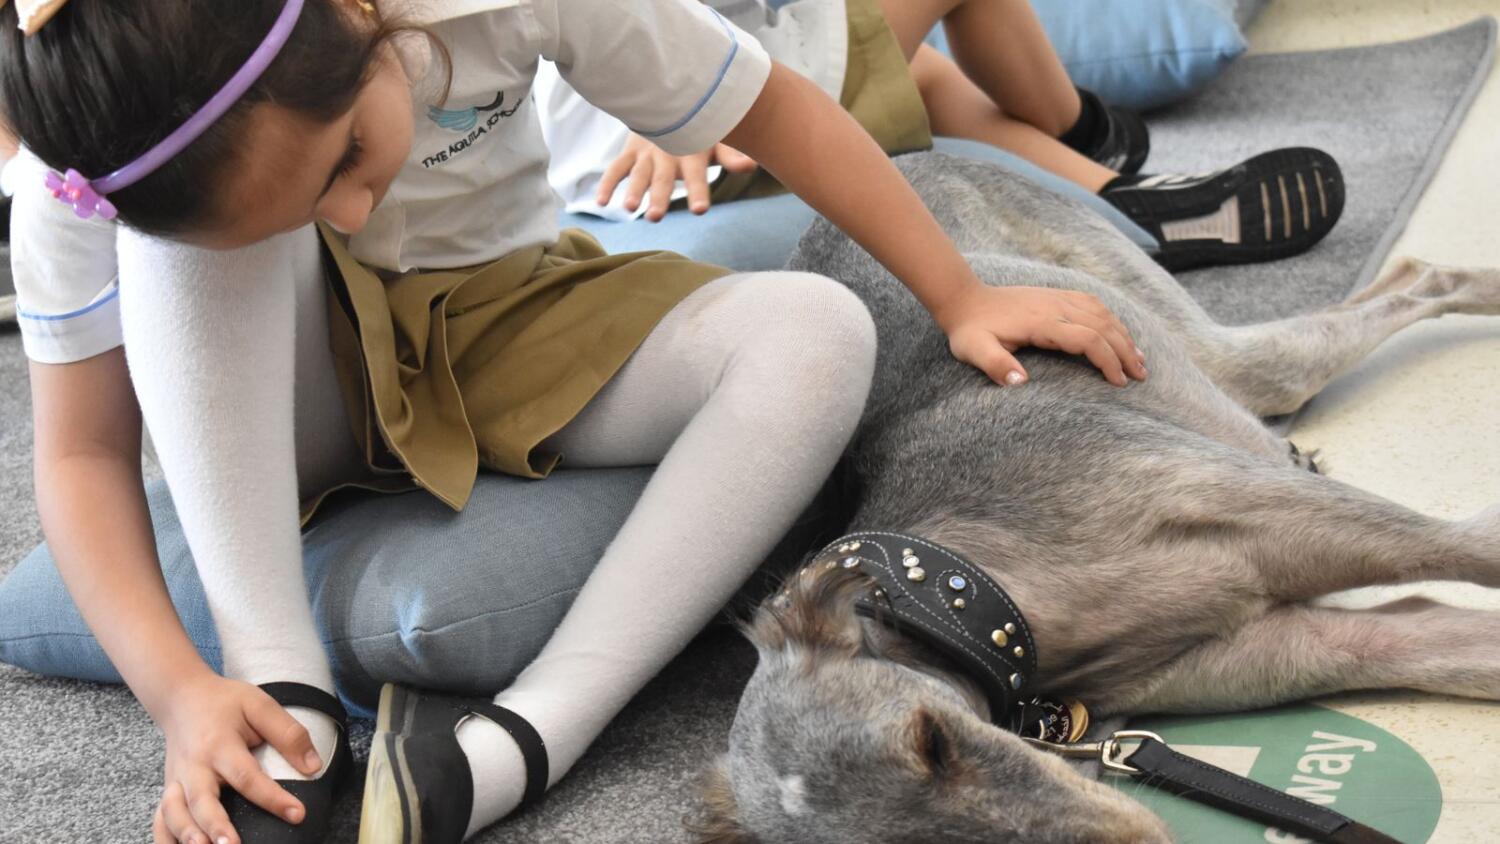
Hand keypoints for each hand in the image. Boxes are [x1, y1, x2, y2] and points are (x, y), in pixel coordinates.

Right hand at [151, 673, 321, 843]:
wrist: (182, 698)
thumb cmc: (225, 703)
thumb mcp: (260, 705)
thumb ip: (288, 733)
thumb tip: (313, 766)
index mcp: (219, 744)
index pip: (248, 776)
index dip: (272, 798)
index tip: (298, 814)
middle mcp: (193, 766)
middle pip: (201, 800)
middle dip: (216, 826)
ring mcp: (176, 781)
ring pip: (174, 813)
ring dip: (186, 834)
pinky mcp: (168, 791)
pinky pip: (160, 820)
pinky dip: (165, 839)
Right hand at [597, 134, 757, 220]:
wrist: (674, 97)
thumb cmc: (703, 127)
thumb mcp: (719, 139)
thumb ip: (732, 156)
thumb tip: (752, 165)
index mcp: (692, 152)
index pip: (696, 175)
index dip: (698, 192)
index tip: (700, 210)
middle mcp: (667, 153)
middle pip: (662, 178)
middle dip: (658, 197)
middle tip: (655, 217)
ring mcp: (647, 153)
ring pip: (639, 174)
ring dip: (633, 190)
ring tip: (629, 209)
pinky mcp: (631, 152)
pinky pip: (617, 168)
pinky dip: (607, 183)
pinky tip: (601, 202)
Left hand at [934, 284, 1148, 386]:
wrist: (964, 299)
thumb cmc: (970, 330)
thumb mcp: (973, 350)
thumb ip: (994, 365)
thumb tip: (1019, 382)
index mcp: (1042, 321)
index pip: (1087, 339)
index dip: (1107, 360)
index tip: (1119, 382)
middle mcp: (1055, 306)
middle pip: (1103, 325)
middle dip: (1125, 351)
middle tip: (1141, 376)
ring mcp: (1057, 298)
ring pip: (1102, 313)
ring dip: (1124, 335)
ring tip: (1139, 359)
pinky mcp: (1055, 296)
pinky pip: (1092, 303)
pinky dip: (1112, 319)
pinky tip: (1119, 333)